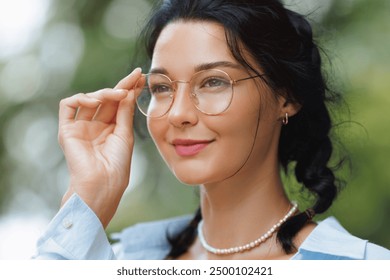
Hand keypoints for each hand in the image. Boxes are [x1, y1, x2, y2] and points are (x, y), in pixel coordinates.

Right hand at [58, 68, 143, 227]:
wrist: (103, 183)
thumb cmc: (117, 164)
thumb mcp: (125, 134)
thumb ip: (124, 111)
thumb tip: (129, 90)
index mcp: (111, 129)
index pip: (119, 103)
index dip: (129, 89)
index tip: (141, 76)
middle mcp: (96, 126)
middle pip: (106, 99)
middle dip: (121, 86)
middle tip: (134, 77)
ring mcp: (81, 127)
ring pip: (89, 99)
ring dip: (105, 93)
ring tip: (119, 94)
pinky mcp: (67, 130)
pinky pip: (67, 106)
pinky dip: (81, 99)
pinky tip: (95, 101)